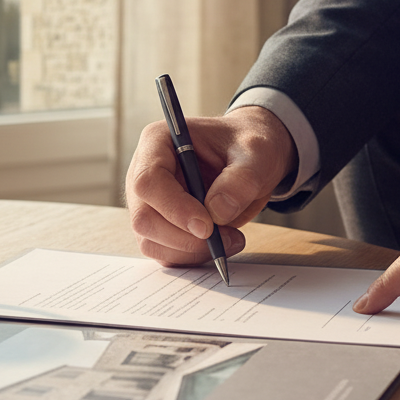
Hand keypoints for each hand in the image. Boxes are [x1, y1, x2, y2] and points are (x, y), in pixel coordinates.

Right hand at [125, 106, 297, 265]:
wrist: (249, 159)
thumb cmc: (247, 146)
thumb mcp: (256, 152)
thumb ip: (241, 179)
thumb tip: (217, 212)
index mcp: (158, 142)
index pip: (148, 182)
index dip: (174, 208)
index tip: (208, 226)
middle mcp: (143, 173)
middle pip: (144, 218)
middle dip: (185, 237)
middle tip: (228, 238)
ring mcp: (148, 202)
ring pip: (151, 241)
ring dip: (191, 251)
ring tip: (232, 239)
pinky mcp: (159, 225)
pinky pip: (165, 252)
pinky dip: (192, 257)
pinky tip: (221, 244)